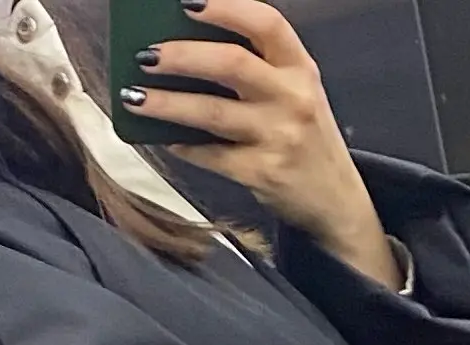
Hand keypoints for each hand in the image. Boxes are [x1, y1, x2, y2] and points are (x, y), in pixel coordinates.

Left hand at [120, 0, 402, 289]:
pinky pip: (211, 156)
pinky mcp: (261, 173)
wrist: (335, 200)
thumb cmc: (306, 140)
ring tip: (133, 97)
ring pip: (211, 112)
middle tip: (146, 55)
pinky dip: (183, 146)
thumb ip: (259, 69)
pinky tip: (163, 139)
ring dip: (166, 103)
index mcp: (300, 68)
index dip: (226, 8)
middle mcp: (292, 98)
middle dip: (181, 56)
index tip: (188, 2)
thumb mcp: (296, 93)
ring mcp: (277, 137)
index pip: (266, 23)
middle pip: (231, 63)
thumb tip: (189, 51)